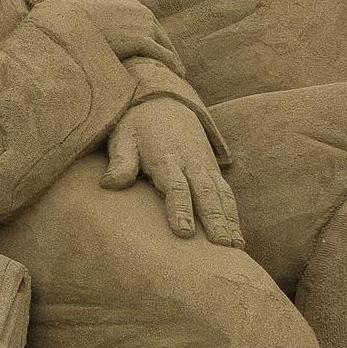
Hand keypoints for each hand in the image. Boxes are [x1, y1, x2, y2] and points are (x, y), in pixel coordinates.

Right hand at [62, 0, 181, 71]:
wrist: (69, 21)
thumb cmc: (71, 19)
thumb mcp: (84, 13)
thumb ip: (90, 18)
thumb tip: (71, 20)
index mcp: (129, 4)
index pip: (148, 22)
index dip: (153, 36)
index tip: (158, 48)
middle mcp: (140, 11)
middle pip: (161, 33)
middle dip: (167, 47)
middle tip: (174, 63)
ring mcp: (142, 25)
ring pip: (165, 44)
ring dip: (173, 58)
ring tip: (178, 72)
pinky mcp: (141, 40)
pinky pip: (163, 54)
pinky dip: (173, 64)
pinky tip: (179, 74)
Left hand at [101, 97, 241, 246]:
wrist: (163, 100)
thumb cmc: (137, 125)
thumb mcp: (123, 137)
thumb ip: (120, 162)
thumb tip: (108, 184)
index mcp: (165, 157)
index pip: (175, 186)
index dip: (179, 209)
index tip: (184, 234)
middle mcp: (190, 162)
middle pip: (205, 193)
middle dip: (215, 220)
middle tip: (223, 246)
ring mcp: (204, 165)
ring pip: (220, 194)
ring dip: (230, 220)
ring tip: (236, 247)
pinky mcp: (212, 169)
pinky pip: (226, 192)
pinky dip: (233, 213)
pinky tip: (237, 236)